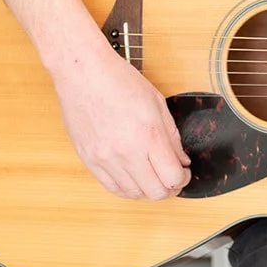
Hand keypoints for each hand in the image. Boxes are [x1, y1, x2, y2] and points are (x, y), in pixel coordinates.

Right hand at [52, 43, 190, 198]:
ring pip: (134, 194)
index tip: (183, 172)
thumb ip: (172, 136)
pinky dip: (127, 188)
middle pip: (156, 192)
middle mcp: (127, 151)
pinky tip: (133, 178)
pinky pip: (111, 188)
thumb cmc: (118, 80)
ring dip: (148, 189)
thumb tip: (180, 160)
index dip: (183, 179)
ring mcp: (105, 158)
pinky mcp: (89, 160)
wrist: (82, 72)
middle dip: (169, 188)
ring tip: (151, 175)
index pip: (173, 177)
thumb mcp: (157, 103)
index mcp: (148, 135)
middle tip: (171, 177)